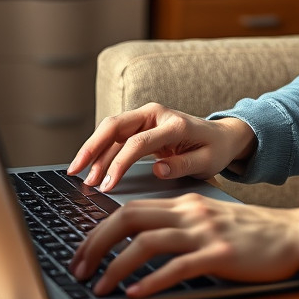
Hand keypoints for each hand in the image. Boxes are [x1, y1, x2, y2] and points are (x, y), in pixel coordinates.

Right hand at [67, 103, 257, 191]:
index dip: (119, 164)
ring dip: (95, 152)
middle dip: (92, 147)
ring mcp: (147, 117)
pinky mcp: (141, 125)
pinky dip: (102, 151)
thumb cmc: (216, 149)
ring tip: (82, 176)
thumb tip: (158, 170)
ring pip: (112, 130)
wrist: (223, 136)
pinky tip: (93, 168)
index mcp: (174, 124)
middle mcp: (156, 114)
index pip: (138, 142)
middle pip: (116, 125)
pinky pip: (117, 137)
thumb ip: (183, 166)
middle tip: (76, 169)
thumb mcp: (207, 162)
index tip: (107, 185)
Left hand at [68, 195, 298, 296]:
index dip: (98, 230)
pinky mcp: (220, 254)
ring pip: (147, 242)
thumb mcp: (210, 220)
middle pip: (129, 218)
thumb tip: (140, 244)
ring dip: (115, 265)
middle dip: (95, 243)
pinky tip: (135, 293)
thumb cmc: (251, 234)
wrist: (292, 235)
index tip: (81, 253)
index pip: (130, 209)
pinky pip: (178, 266)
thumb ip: (180, 225)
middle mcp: (190, 213)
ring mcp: (205, 232)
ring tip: (99, 287)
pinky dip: (151, 281)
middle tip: (78, 268)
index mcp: (185, 203)